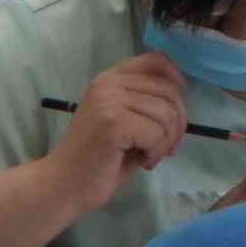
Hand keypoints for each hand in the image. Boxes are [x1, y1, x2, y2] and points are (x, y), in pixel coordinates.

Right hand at [50, 52, 190, 201]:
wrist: (62, 186)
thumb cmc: (97, 159)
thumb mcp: (123, 121)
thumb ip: (146, 104)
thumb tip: (183, 101)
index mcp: (110, 79)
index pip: (156, 60)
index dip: (177, 81)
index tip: (176, 110)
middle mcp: (109, 83)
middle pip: (169, 90)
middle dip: (177, 124)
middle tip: (167, 148)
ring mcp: (110, 101)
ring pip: (167, 114)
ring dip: (166, 142)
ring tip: (148, 156)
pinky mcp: (114, 123)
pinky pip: (158, 134)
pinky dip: (157, 152)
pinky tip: (142, 162)